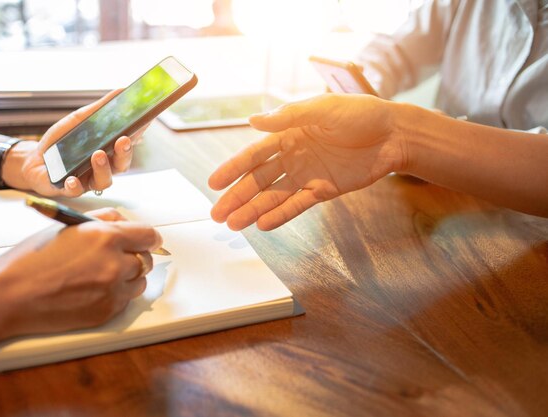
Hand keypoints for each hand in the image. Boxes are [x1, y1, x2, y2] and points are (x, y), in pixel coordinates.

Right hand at [0, 208, 161, 341]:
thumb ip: (103, 219)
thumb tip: (125, 222)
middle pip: (146, 260)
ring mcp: (112, 291)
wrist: (10, 294)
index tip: (147, 240)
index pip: (149, 236)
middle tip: (118, 257)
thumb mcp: (69, 226)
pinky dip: (117, 294)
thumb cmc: (33, 258)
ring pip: (139, 281)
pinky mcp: (107, 312)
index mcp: (106, 237)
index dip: (149, 238)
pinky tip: (94, 290)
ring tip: (102, 274)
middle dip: (136, 256)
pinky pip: (126, 300)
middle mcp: (115, 264)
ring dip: (128, 277)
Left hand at [19, 89, 149, 196]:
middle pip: (121, 165)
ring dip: (103, 169)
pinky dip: (75, 185)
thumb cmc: (62, 143)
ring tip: (98, 155)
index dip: (137, 136)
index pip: (127, 145)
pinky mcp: (68, 189)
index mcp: (109, 152)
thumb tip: (120, 90)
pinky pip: (76, 191)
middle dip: (125, 153)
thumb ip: (99, 109)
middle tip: (123, 140)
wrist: (35, 160)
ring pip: (103, 181)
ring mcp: (87, 181)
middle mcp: (103, 169)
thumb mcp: (79, 120)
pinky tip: (72, 178)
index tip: (144, 123)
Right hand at [208, 94, 405, 230]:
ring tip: (233, 226)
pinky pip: (298, 205)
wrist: (394, 134)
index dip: (233, 169)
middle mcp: (293, 156)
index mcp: (289, 134)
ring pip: (274, 196)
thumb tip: (252, 121)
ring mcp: (307, 175)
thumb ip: (288, 117)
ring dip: (253, 210)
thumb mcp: (323, 108)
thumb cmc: (360, 114)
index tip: (213, 183)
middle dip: (236, 197)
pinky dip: (281, 215)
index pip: (254, 155)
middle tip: (216, 215)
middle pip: (259, 180)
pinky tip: (263, 225)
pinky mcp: (324, 190)